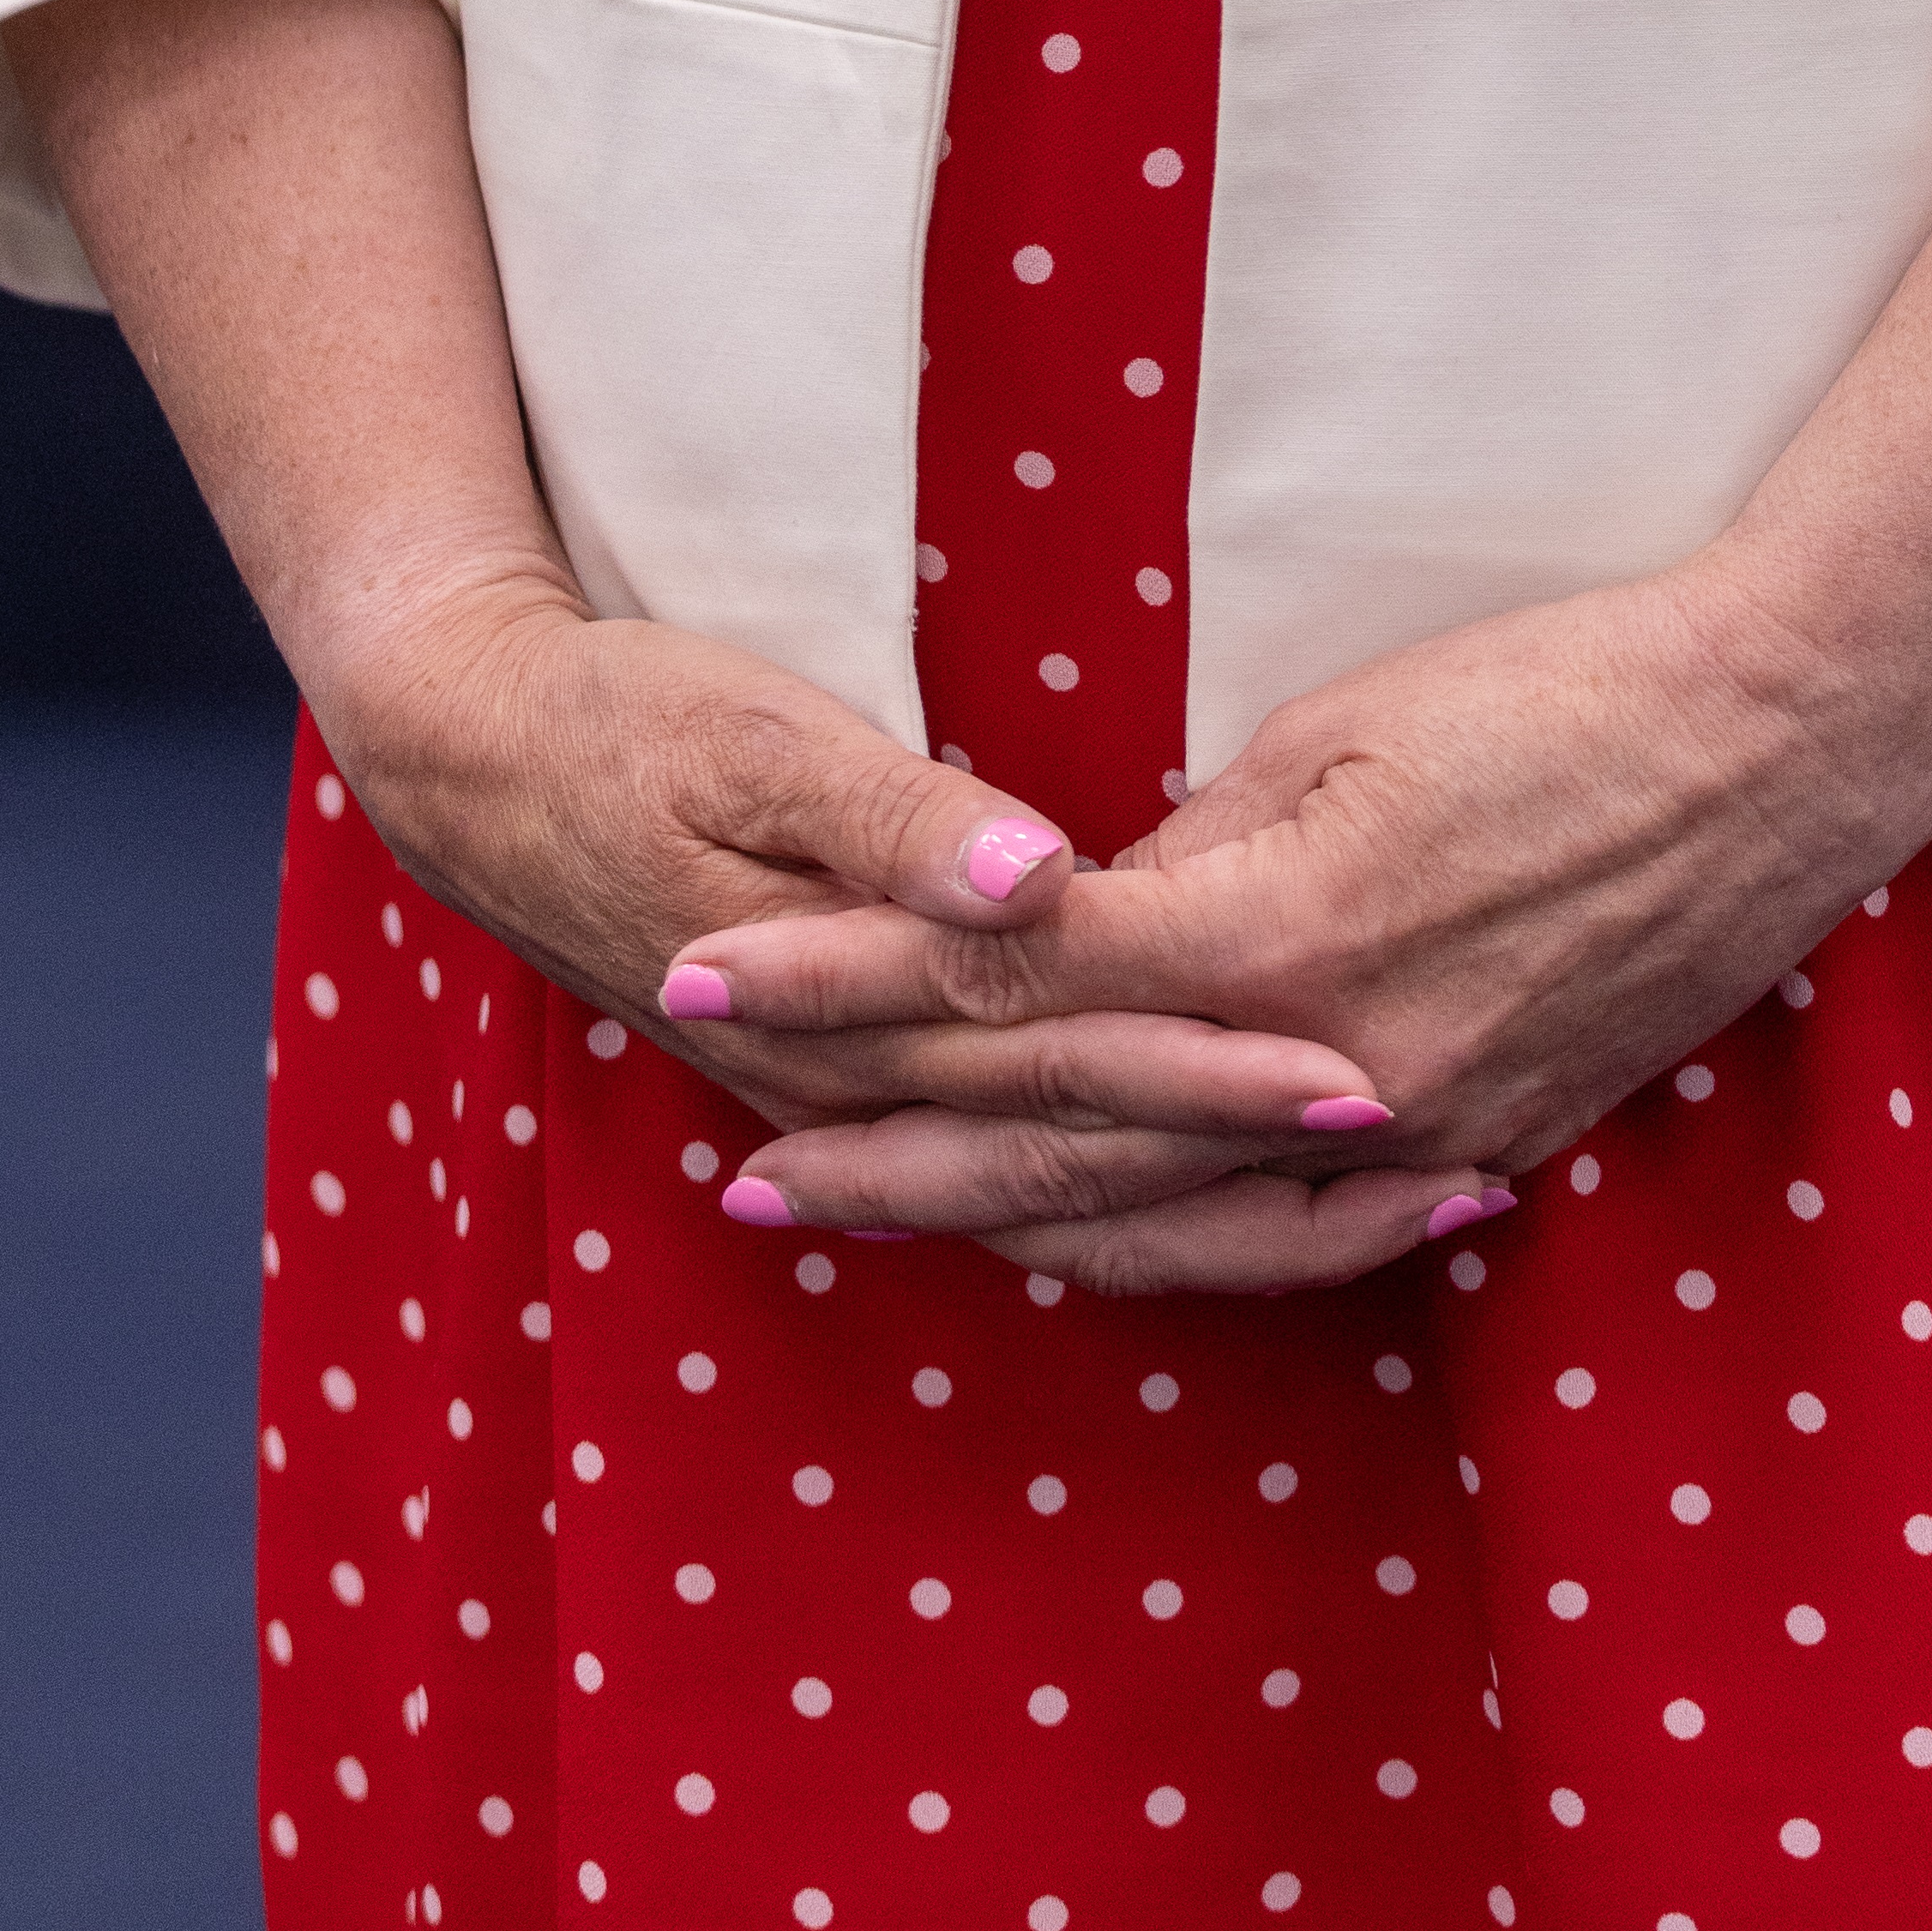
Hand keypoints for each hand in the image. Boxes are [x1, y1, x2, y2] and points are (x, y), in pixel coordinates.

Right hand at [320, 561, 1445, 1276]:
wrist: (478, 766)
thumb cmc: (625, 724)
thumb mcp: (755, 737)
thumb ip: (902, 825)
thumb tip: (1034, 881)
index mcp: (865, 1003)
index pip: (1078, 1059)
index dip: (1225, 1074)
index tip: (1369, 1080)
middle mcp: (874, 1081)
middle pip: (1101, 1152)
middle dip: (1274, 1165)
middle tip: (1453, 1162)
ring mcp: (865, 1091)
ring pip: (1075, 1195)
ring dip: (1242, 1207)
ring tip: (1415, 1190)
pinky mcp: (863, 1063)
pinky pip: (1024, 1165)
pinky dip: (1141, 1190)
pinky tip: (1248, 1185)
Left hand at [671, 549, 1931, 1296]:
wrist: (1786, 737)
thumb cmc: (1562, 685)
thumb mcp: (1345, 726)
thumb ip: (1198, 846)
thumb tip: (1076, 908)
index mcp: (1276, 936)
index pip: (1000, 980)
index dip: (840, 983)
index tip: (708, 978)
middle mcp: (1328, 1071)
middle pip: (1052, 1133)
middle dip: (879, 1149)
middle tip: (736, 1177)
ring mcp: (1414, 1133)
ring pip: (1160, 1221)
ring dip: (1003, 1223)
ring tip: (877, 1223)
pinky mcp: (1486, 1146)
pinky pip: (1297, 1243)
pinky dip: (1183, 1253)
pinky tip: (1108, 1254)